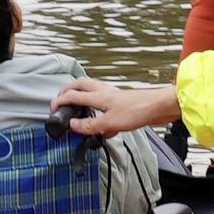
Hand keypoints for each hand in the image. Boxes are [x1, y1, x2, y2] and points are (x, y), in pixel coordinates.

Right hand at [50, 80, 180, 141]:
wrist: (159, 107)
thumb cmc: (138, 110)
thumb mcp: (109, 122)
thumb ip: (90, 125)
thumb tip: (73, 126)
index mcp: (98, 95)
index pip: (72, 96)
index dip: (60, 101)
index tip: (53, 109)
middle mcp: (104, 92)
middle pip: (80, 85)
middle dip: (68, 90)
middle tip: (61, 98)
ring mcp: (113, 96)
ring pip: (92, 92)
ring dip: (82, 96)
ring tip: (77, 106)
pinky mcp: (122, 104)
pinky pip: (105, 104)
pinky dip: (99, 111)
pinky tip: (103, 127)